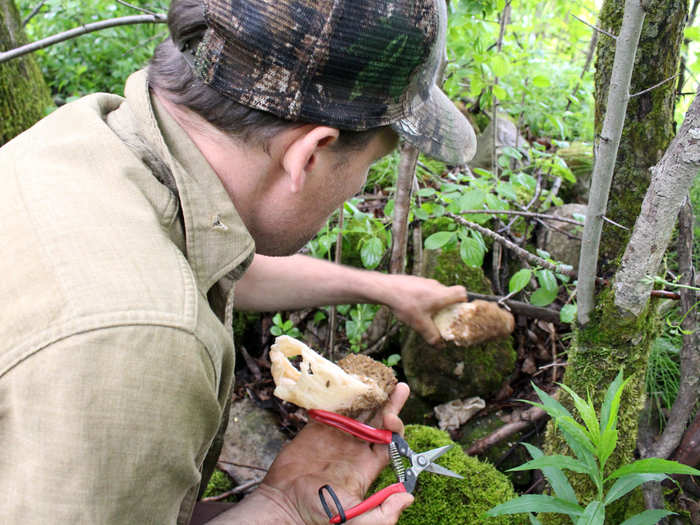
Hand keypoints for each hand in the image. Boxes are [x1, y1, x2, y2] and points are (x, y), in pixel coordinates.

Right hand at [257, 383, 413, 523]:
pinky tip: (348, 381)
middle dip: (389, 403)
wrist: (285, 505)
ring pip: (357, 411)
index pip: (390, 441)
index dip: (395, 426)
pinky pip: (331, 408)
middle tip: (399, 386)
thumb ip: (383, 513)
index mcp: (367, 466)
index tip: (391, 417)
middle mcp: (355, 448)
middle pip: (378, 421)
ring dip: (367, 395)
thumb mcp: (357, 519)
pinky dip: (339, 395)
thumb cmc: (319, 516)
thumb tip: (409, 497)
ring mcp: (336, 437)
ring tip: (378, 378)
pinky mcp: (316, 429)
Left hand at [374, 274, 466, 345]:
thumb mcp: (420, 325)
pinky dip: (423, 297)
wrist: (386, 289)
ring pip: (436, 292)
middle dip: (447, 306)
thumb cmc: (405, 304)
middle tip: (441, 316)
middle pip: (449, 294)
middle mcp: (436, 285)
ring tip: (424, 312)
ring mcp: (425, 281)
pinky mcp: (415, 280)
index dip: (464, 301)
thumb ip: (432, 336)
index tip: (458, 311)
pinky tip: (413, 306)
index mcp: (441, 295)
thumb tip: (440, 346)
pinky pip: (425, 290)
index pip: (462, 292)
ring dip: (434, 302)